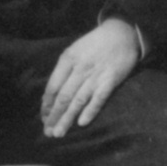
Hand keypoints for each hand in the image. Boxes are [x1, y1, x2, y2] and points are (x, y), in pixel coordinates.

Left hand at [40, 17, 141, 135]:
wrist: (122, 32)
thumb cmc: (95, 43)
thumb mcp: (74, 50)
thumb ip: (63, 71)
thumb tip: (50, 96)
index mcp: (67, 59)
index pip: (52, 87)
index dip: (46, 105)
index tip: (44, 118)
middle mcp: (80, 68)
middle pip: (63, 97)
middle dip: (54, 117)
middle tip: (48, 132)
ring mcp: (96, 75)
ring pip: (78, 101)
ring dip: (67, 119)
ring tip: (59, 133)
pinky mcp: (111, 80)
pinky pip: (99, 98)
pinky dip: (90, 111)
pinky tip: (82, 123)